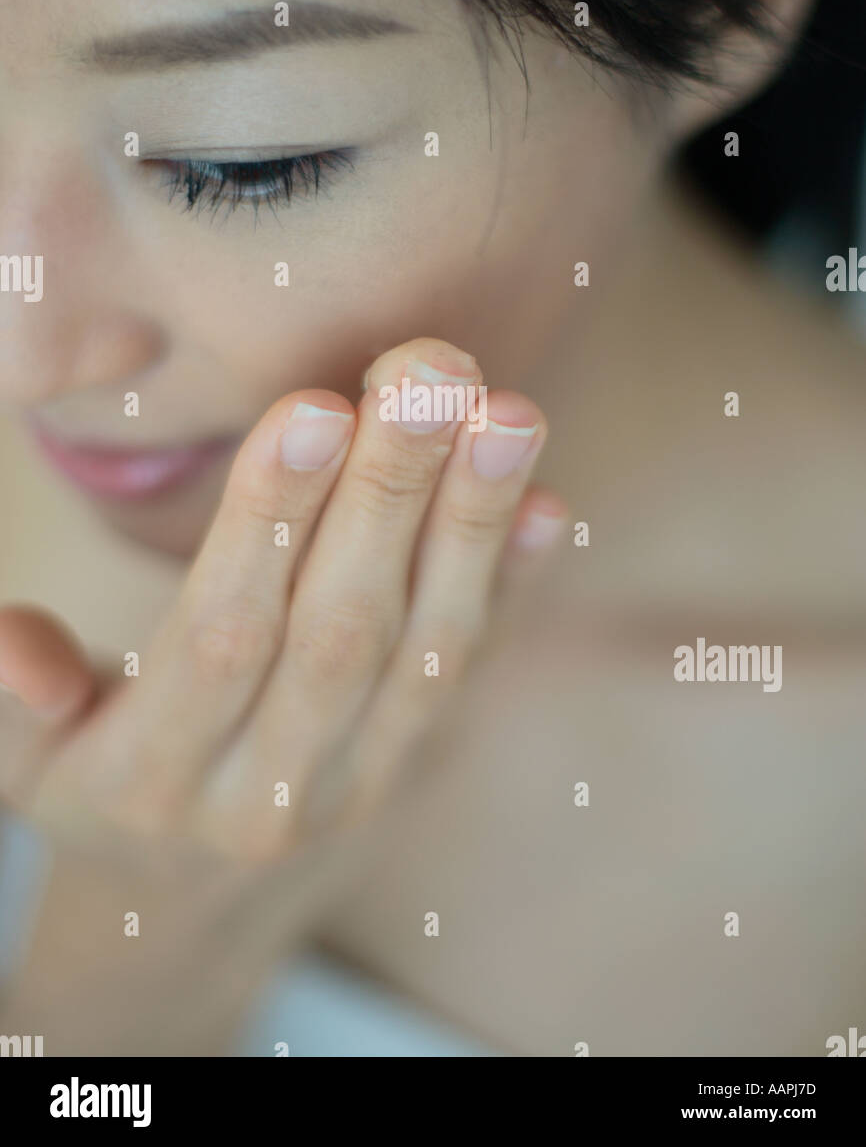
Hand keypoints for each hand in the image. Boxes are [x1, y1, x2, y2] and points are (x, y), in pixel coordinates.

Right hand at [0, 339, 565, 871]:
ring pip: (426, 649)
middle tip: (431, 372)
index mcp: (155, 773)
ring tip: (506, 413)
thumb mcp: (28, 765)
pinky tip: (547, 504)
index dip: (271, 524)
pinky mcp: (413, 765)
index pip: (223, 637)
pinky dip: (512, 587)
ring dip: (472, 524)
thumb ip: (20, 697)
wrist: (191, 911)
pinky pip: (468, 674)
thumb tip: (19, 650)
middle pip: (342, 631)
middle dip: (391, 492)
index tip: (317, 407)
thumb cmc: (100, 793)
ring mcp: (356, 781)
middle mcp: (269, 785)